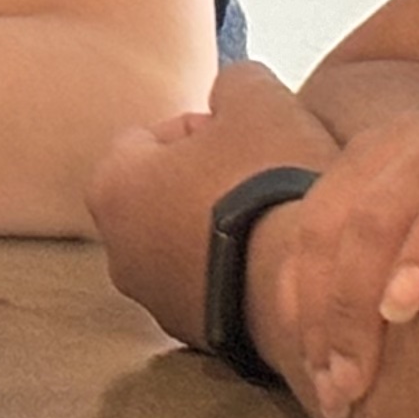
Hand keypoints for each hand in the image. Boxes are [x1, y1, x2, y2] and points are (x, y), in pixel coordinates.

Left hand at [85, 59, 338, 350]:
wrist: (306, 288)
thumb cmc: (271, 185)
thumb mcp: (258, 101)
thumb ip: (234, 80)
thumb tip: (231, 88)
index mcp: (112, 185)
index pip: (150, 136)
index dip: (204, 129)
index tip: (244, 139)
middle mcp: (116, 249)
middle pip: (163, 193)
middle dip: (206, 182)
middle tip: (260, 178)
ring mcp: (153, 300)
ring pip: (185, 244)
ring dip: (221, 230)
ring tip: (273, 224)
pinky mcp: (194, 336)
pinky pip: (210, 287)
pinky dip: (236, 273)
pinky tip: (277, 264)